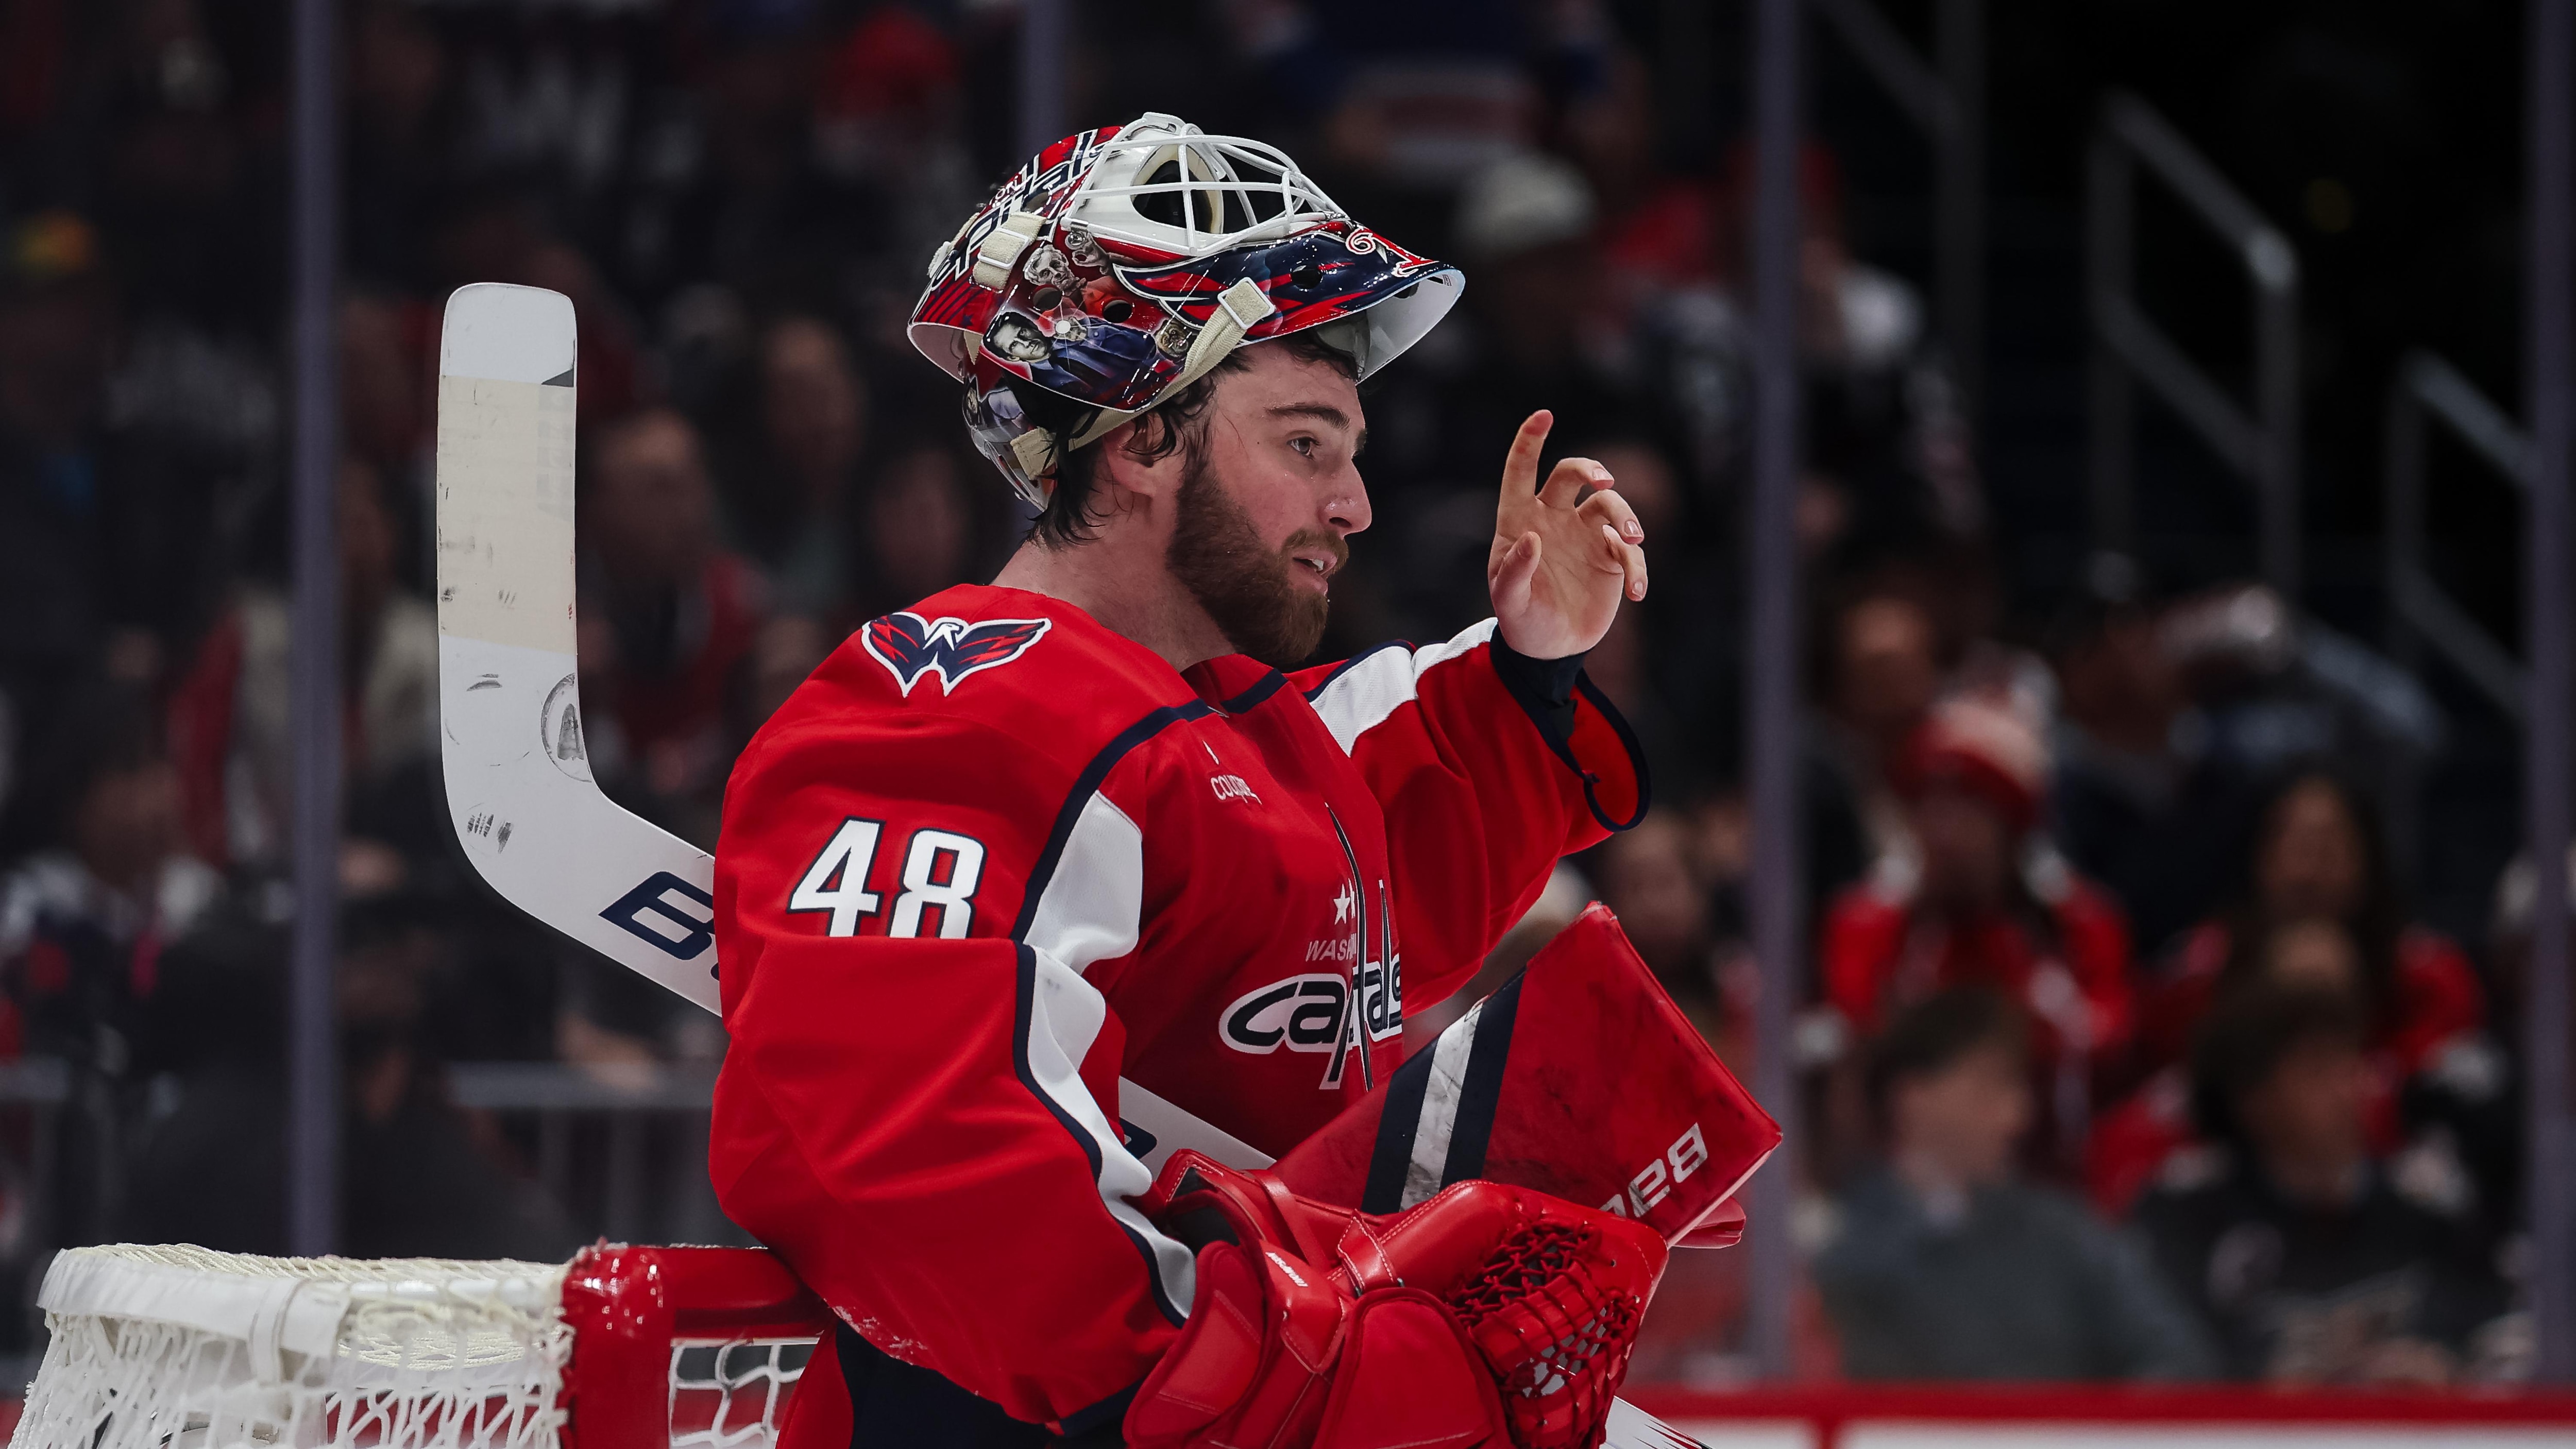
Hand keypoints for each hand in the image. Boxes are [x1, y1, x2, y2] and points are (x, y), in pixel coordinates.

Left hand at [1487, 410, 1648, 658]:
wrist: (1549, 648)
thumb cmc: (1521, 619)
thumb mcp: (1508, 601)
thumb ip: (1515, 570)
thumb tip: (1533, 537)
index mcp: (1520, 519)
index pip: (1522, 471)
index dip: (1530, 440)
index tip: (1544, 414)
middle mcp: (1554, 518)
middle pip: (1573, 475)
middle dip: (1591, 470)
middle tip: (1605, 481)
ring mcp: (1584, 535)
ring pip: (1609, 506)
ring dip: (1625, 517)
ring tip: (1632, 540)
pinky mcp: (1609, 557)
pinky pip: (1629, 551)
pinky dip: (1637, 567)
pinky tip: (1636, 592)